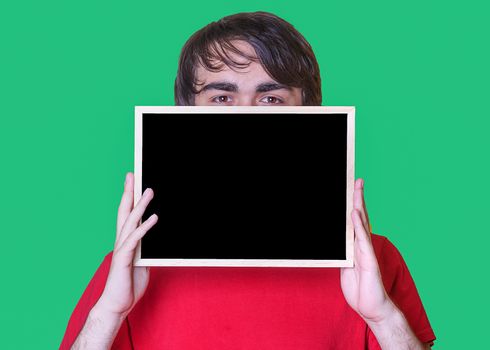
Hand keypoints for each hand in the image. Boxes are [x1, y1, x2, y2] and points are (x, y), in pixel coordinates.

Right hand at [96, 172, 157, 317]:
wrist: (117, 305)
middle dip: (129, 192)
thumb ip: (146, 250)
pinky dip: (145, 227)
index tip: (133, 182)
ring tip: (149, 191)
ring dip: (140, 205)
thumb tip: (153, 243)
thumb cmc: (128, 285)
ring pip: (130, 222)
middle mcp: (122, 241)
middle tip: (132, 174)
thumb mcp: (143, 263)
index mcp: (126, 241)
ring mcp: (122, 249)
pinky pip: (136, 240)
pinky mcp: (125, 259)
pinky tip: (154, 217)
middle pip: (124, 212)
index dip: (130, 198)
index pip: (127, 215)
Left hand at [340, 178, 394, 322]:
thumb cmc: (360, 290)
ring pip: (362, 223)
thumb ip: (344, 254)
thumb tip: (339, 244)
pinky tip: (354, 213)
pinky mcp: (369, 261)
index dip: (353, 206)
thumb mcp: (346, 269)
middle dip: (358, 198)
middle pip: (360, 217)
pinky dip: (357, 226)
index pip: (354, 222)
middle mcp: (363, 246)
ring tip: (356, 189)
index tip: (351, 190)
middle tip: (357, 180)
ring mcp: (367, 252)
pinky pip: (361, 240)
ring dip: (358, 205)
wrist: (373, 309)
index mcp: (356, 247)